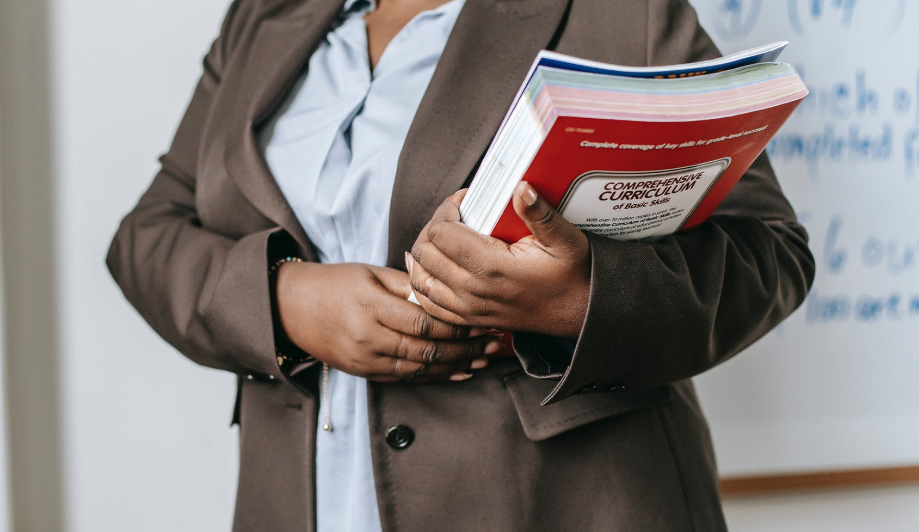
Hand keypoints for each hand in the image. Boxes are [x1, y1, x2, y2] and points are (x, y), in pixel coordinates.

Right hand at [275, 262, 502, 381]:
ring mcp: (365, 359)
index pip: (423, 322)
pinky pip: (406, 378)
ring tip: (484, 359)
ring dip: (456, 366)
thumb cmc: (336, 283)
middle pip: (426, 350)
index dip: (457, 325)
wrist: (293, 309)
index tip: (483, 319)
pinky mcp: (365, 373)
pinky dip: (436, 377)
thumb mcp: (371, 273)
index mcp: (371, 306)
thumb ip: (408, 283)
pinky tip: (460, 373)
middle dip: (465, 348)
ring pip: (420, 369)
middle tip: (493, 343)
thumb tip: (446, 289)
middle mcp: (368, 337)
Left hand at [407, 182, 590, 338]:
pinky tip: (433, 266)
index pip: (441, 232)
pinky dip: (424, 282)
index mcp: (491, 267)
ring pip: (420, 278)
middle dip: (433, 226)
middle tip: (453, 215)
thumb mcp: (564, 239)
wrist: (580, 314)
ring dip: (424, 253)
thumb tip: (520, 187)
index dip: (447, 208)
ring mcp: (468, 309)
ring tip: (442, 236)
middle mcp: (473, 290)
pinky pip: (428, 303)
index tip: (465, 200)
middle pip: (424, 252)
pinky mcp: (469, 319)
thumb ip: (539, 213)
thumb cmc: (574, 274)